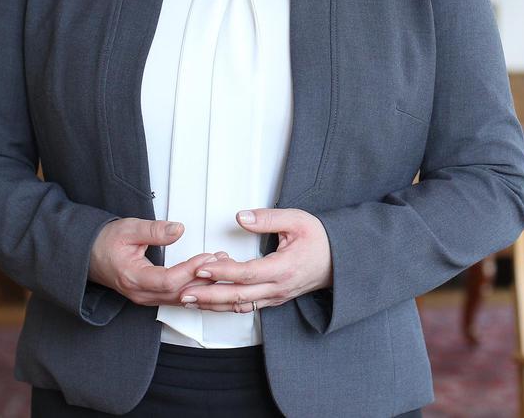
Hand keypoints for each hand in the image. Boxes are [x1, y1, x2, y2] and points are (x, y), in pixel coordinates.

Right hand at [88, 218, 226, 306]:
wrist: (88, 256)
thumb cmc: (105, 243)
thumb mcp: (128, 229)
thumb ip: (153, 230)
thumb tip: (178, 229)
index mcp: (134, 278)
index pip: (168, 280)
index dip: (191, 270)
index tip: (208, 257)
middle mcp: (142, 294)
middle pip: (180, 293)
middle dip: (204, 278)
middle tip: (224, 261)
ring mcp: (148, 298)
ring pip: (182, 299)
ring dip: (204, 285)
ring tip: (223, 267)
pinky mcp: (153, 296)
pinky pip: (179, 298)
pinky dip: (197, 290)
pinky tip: (212, 281)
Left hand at [178, 208, 331, 312]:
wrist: (339, 260)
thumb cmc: (320, 239)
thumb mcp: (297, 220)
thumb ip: (267, 218)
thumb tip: (242, 217)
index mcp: (284, 268)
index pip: (247, 274)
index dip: (222, 272)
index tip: (202, 267)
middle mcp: (279, 288)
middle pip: (238, 297)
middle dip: (208, 297)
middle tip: (184, 293)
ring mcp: (276, 296)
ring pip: (240, 306)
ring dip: (214, 305)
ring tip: (190, 300)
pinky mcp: (274, 298)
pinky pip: (247, 307)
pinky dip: (227, 305)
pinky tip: (211, 301)